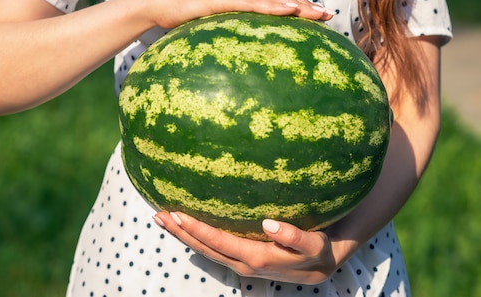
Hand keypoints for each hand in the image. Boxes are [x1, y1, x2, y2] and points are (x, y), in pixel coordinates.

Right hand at [138, 0, 333, 29]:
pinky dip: (271, 5)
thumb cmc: (189, 12)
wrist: (158, 4)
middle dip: (304, 3)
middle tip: (327, 15)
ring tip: (315, 14)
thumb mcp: (218, 13)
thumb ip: (237, 18)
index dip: (299, 1)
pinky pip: (251, 0)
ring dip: (295, 4)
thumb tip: (253, 41)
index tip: (320, 14)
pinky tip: (288, 11)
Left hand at [153, 211, 344, 284]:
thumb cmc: (319, 251)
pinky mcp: (240, 258)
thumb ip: (295, 237)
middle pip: (204, 248)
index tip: (177, 214)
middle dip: (180, 232)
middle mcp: (243, 264)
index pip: (219, 242)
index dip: (197, 230)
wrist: (323, 266)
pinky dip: (195, 237)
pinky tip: (184, 225)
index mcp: (256, 259)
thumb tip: (269, 225)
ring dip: (183, 235)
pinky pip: (212, 248)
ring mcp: (239, 263)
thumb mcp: (315, 244)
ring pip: (204, 250)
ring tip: (162, 218)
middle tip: (158, 214)